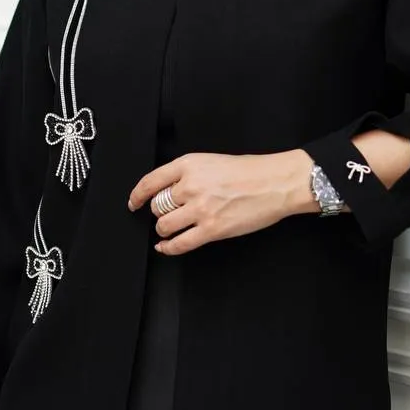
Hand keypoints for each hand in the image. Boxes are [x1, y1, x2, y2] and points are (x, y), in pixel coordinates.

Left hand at [127, 151, 308, 255]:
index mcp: (189, 165)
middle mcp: (191, 186)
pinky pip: (180, 243)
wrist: (276, 182)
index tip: (134, 202)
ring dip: (164, 229)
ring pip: (164, 225)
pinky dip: (168, 247)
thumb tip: (169, 192)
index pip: (151, 181)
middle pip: (157, 206)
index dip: (138, 195)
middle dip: (160, 213)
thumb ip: (188, 174)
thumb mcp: (212, 162)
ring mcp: (200, 209)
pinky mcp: (211, 229)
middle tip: (167, 214)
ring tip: (170, 228)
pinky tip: (166, 246)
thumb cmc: (250, 172)